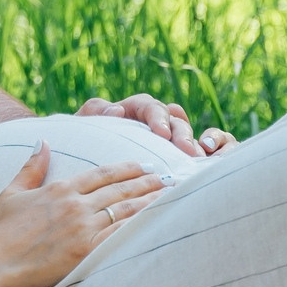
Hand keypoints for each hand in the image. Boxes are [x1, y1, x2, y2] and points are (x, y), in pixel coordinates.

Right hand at [0, 142, 167, 286]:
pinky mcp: (86, 251)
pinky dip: (139, 225)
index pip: (101, 174)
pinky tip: (154, 220)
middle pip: (119, 189)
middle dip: (145, 181)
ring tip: (167, 195)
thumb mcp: (11, 193)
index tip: (143, 165)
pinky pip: (120, 234)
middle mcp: (75, 205)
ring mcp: (83, 228)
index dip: (125, 169)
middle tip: (165, 177)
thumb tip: (43, 141)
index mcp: (60, 189)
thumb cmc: (0, 233)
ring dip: (148, 200)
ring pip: (124, 210)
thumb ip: (31, 167)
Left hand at [78, 92, 221, 154]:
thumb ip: (93, 114)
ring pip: (187, 133)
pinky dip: (206, 151)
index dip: (157, 117)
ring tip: (197, 160)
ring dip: (194, 143)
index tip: (162, 133)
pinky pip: (197, 150)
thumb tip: (116, 109)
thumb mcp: (81, 130)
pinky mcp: (176, 157)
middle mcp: (152, 122)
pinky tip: (205, 166)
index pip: (148, 106)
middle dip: (182, 133)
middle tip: (187, 151)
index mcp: (130, 111)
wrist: (86, 181)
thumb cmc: (80, 148)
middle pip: (174, 118)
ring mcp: (166, 139)